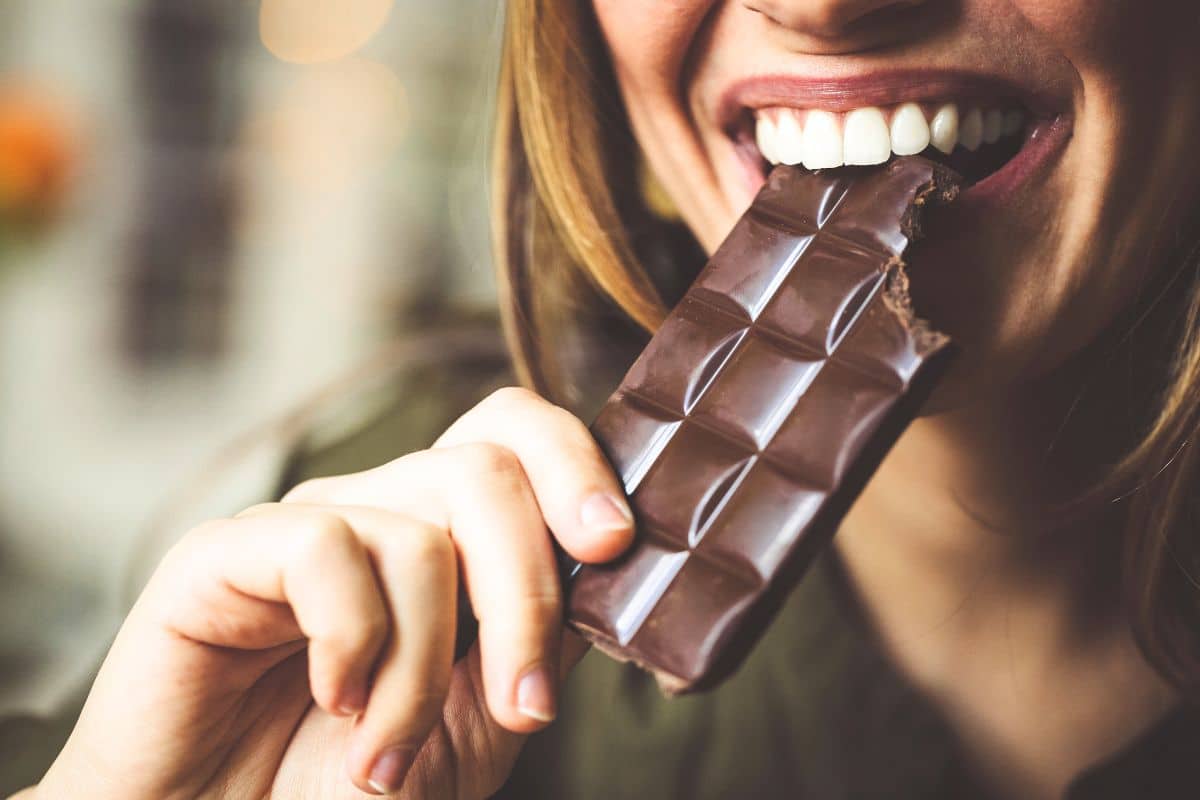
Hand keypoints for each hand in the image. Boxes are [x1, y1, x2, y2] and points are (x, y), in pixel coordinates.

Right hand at [32, 388, 633, 798]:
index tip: (614, 547)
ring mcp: (305, 528)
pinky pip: (323, 547)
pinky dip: (352, 642)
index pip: (514, 437)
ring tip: (390, 755)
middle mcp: (378, 515)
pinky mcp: (223, 553)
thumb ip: (538, 638)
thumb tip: (611, 568)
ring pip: (420, 530)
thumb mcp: (476, 722)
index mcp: (443, 539)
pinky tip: (333, 701)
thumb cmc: (345, 790)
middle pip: (485, 468)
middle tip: (526, 703)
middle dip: (527, 592)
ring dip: (425, 668)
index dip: (575, 467)